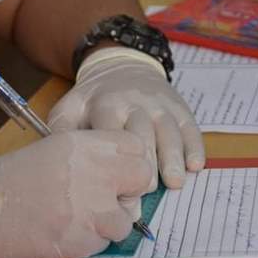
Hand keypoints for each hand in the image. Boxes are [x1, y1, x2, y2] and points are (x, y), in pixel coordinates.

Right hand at [0, 130, 150, 257]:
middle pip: (142, 175)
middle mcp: (88, 168)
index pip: (134, 144)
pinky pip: (106, 242)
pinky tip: (68, 233)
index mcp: (79, 142)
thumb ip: (91, 157)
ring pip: (129, 216)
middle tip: (110, 199)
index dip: (131, 161)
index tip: (119, 174)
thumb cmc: (9, 182)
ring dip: (111, 223)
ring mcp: (86, 204)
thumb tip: (127, 175)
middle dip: (131, 191)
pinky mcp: (79, 237)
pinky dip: (93, 242)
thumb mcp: (52, 153)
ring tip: (81, 220)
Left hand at [48, 48, 204, 191]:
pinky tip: (195, 166)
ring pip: (169, 131)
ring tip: (175, 182)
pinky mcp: (180, 107)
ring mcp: (160, 104)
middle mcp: (136, 103)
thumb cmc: (93, 98)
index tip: (113, 190)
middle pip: (143, 134)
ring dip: (173, 157)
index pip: (112, 135)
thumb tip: (62, 165)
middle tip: (145, 191)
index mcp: (106, 104)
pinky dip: (194, 147)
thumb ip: (63, 131)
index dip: (113, 163)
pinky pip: (190, 128)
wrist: (121, 65)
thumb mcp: (70, 107)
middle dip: (145, 164)